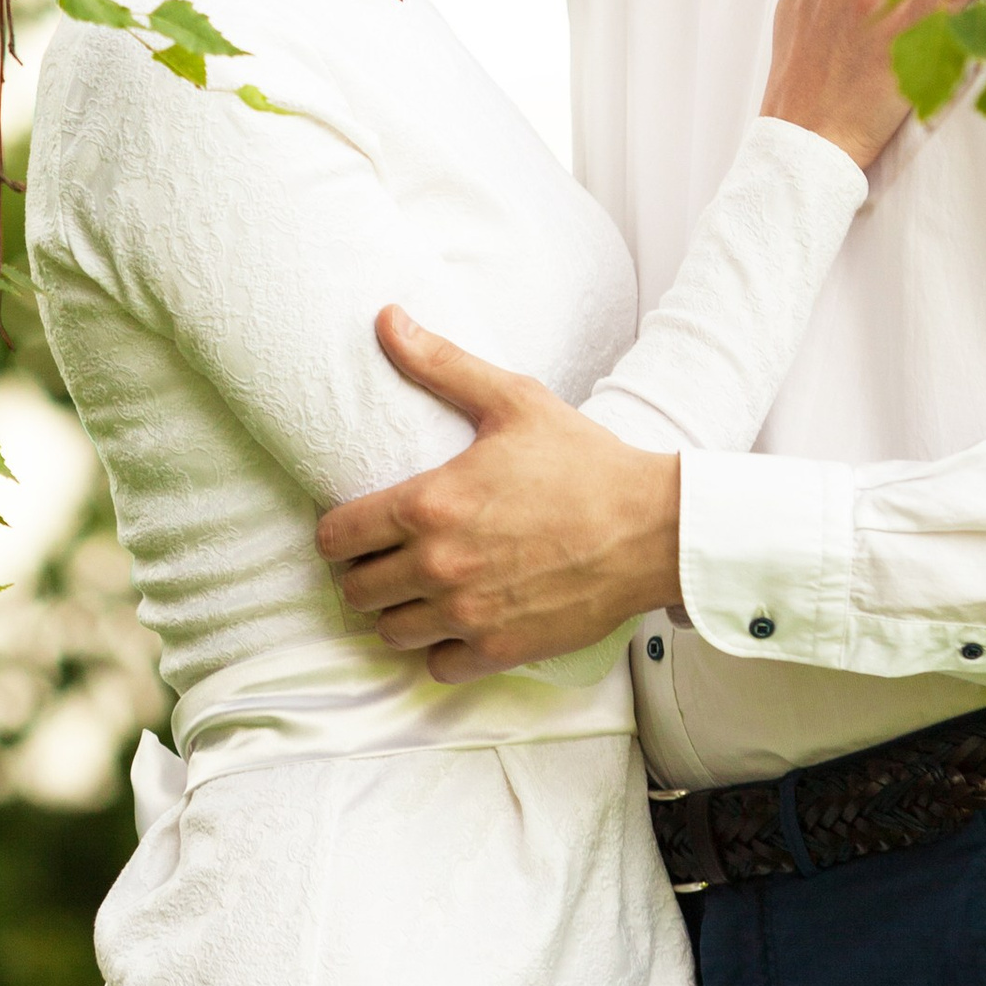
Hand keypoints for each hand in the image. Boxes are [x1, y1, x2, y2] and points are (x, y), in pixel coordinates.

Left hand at [316, 314, 680, 675]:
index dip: (336, 531)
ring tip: (415, 588)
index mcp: (430, 505)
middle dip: (361, 572)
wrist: (649, 527)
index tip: (353, 525)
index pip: (338, 536)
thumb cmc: (582, 460)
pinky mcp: (499, 649)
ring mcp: (468, 614)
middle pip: (356, 591)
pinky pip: (437, 665)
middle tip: (384, 555)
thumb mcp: (512, 400)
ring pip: (390, 632)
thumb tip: (388, 319)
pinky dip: (438, 647)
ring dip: (395, 611)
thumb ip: (441, 364)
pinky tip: (454, 619)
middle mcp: (438, 567)